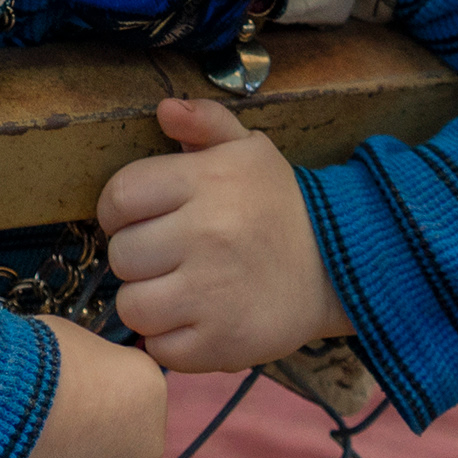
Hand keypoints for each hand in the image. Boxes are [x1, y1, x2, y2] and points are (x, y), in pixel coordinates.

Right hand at [0, 316, 166, 457]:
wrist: (0, 412)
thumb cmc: (32, 360)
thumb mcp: (73, 342)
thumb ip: (88, 368)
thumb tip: (75, 381)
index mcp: (150, 393)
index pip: (125, 392)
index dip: (86, 390)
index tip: (55, 388)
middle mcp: (147, 450)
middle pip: (113, 444)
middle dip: (81, 437)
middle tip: (35, 425)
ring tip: (16, 453)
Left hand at [99, 96, 351, 373]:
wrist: (339, 267)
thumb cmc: (279, 205)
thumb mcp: (249, 150)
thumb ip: (205, 122)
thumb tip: (165, 108)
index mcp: (207, 181)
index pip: (120, 196)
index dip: (119, 210)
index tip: (139, 218)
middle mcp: (206, 234)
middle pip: (121, 254)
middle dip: (138, 256)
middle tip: (167, 255)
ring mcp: (212, 293)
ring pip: (133, 305)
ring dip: (149, 301)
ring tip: (178, 290)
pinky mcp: (221, 343)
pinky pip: (160, 348)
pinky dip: (170, 340)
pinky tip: (194, 321)